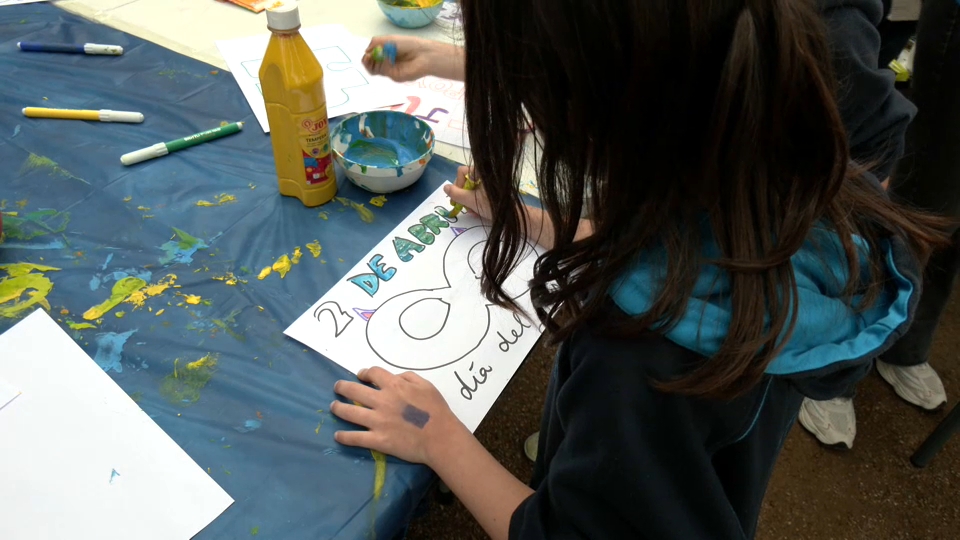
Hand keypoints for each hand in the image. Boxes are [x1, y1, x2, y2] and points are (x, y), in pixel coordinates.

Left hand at [331, 367, 466, 464]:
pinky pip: (356, 438)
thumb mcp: (426, 385)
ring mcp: (377, 421)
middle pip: (354, 390)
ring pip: (350, 412)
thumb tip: (394, 377)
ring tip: (334, 407)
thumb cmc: (437, 410)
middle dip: (343, 387)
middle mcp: (381, 401)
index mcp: (394, 386)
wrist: (440, 437)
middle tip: (338, 387)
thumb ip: (409, 377)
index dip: (364, 373)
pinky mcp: (377, 440)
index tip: (360, 376)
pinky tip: (338, 435)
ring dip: (339, 408)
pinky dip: (344, 437)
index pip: (372, 373)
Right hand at [362, 36, 464, 82]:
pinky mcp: (394, 76)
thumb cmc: (408, 44)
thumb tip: (366, 51)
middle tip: (368, 57)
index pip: (371, 57)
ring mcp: (390, 70)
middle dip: (366, 61)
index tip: (367, 53)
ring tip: (373, 58)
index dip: (367, 56)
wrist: (422, 54)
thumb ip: (376, 42)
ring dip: (371, 63)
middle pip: (370, 65)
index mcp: (385, 53)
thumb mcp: (389, 39)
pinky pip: (383, 71)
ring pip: (374, 70)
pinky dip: (383, 64)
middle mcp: (386, 62)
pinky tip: (388, 59)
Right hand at [444, 166, 492, 220]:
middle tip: (463, 206)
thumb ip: (456, 194)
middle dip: (463, 195)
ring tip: (471, 211)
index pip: (462, 171)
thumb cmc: (493, 205)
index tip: (458, 197)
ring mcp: (488, 182)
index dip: (458, 184)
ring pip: (471, 188)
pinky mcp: (491, 190)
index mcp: (481, 171)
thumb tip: (445, 187)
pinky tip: (477, 211)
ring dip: (468, 200)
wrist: (512, 215)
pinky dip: (476, 201)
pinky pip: (478, 192)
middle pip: (466, 180)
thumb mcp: (471, 200)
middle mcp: (485, 174)